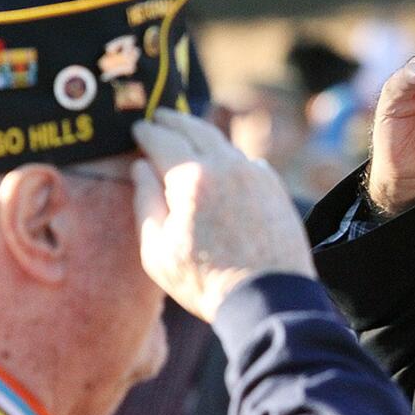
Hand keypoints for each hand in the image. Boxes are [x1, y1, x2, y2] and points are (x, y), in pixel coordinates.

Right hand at [131, 108, 316, 321]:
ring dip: (202, 135)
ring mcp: (256, 175)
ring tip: (187, 133)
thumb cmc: (206, 281)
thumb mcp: (157, 250)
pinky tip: (222, 162)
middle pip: (196, 130)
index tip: (138, 129)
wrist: (269, 298)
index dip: (147, 132)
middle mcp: (227, 166)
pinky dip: (228, 156)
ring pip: (224, 143)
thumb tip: (141, 167)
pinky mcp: (275, 188)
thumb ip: (146, 201)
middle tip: (160, 115)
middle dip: (174, 120)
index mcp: (192, 178)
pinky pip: (246, 161)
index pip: (162, 141)